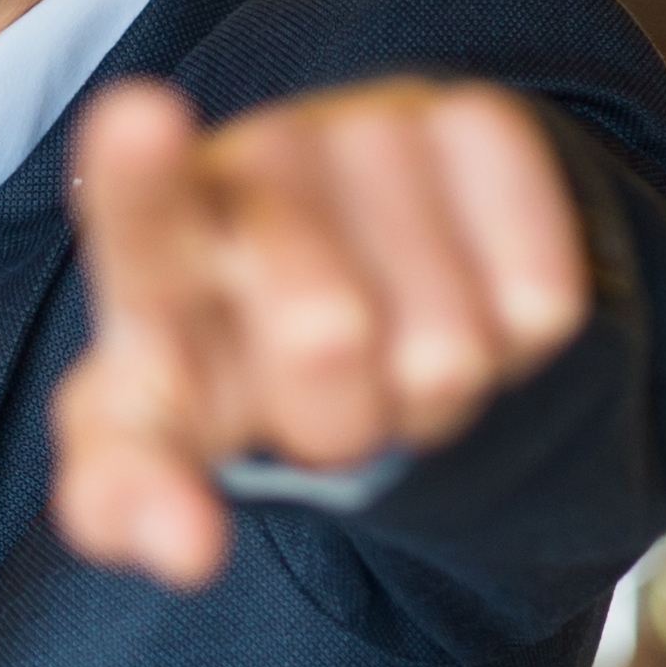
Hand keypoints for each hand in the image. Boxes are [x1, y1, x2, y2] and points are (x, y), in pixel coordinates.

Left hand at [48, 72, 591, 588]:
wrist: (366, 286)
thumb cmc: (235, 368)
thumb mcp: (153, 439)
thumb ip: (128, 500)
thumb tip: (187, 546)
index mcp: (154, 241)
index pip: (141, 215)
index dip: (139, 176)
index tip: (140, 120)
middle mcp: (257, 156)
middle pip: (326, 338)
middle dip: (336, 424)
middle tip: (325, 411)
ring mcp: (373, 124)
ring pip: (446, 342)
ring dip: (428, 394)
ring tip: (393, 359)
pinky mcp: (483, 122)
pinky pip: (537, 300)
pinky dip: (511, 347)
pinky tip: (467, 302)